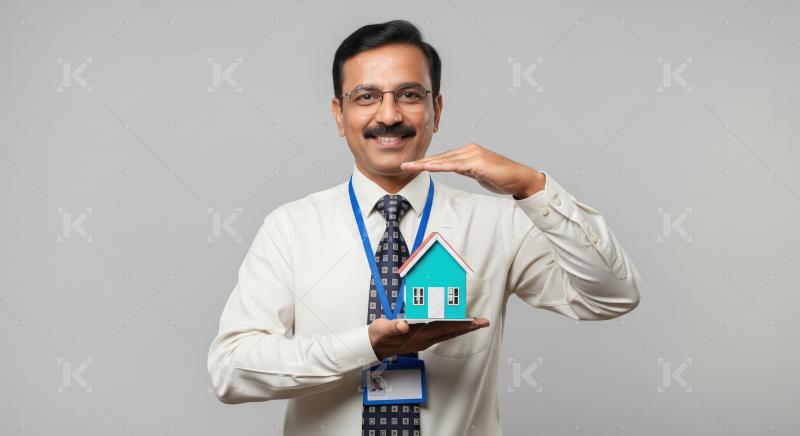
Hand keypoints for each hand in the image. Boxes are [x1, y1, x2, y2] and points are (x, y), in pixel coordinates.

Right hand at [368, 317, 489, 359]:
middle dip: (468, 327)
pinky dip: (452, 329)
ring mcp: (424, 340)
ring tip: (475, 323)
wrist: (373, 346)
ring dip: (462, 328)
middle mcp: (425, 339)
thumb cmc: (379, 336)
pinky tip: (455, 325)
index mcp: (418, 335)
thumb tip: (404, 325)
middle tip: (483, 322)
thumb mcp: (382, 329)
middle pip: (451, 332)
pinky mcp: (422, 338)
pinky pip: (441, 334)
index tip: (473, 322)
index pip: (444, 328)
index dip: (459, 324)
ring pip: (448, 334)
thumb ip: (393, 326)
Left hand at [400, 143, 545, 198]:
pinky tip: (429, 168)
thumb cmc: (502, 177)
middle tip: (404, 165)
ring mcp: (472, 154)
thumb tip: (454, 170)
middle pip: (440, 158)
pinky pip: (455, 165)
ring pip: (444, 160)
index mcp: (468, 152)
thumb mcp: (478, 174)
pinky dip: (440, 167)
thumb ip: (465, 170)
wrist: (520, 178)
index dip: (427, 162)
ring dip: (426, 164)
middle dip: (421, 162)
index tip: (413, 166)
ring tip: (411, 167)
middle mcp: (468, 150)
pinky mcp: (477, 162)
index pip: (443, 158)